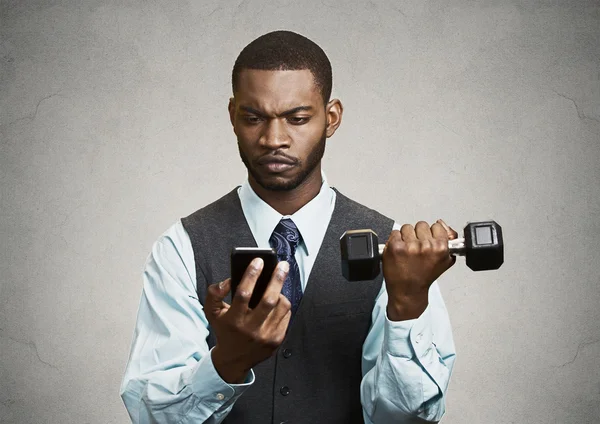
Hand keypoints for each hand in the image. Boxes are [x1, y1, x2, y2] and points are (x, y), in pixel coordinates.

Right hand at [205, 258, 291, 382]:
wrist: (234, 360)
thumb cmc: (225, 330)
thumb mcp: (212, 313)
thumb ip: (214, 293)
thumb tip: (228, 280)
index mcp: (234, 320)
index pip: (243, 294)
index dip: (251, 275)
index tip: (258, 261)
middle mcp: (251, 329)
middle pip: (269, 300)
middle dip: (277, 279)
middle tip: (282, 265)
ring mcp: (266, 336)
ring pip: (282, 307)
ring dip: (281, 292)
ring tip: (276, 287)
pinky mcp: (277, 340)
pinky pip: (286, 316)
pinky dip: (283, 306)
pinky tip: (277, 303)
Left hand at [382, 219, 457, 320]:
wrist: (408, 291)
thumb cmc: (425, 277)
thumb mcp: (445, 261)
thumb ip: (449, 240)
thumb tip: (442, 224)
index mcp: (440, 248)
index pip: (436, 226)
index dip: (431, 234)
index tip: (428, 242)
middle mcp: (425, 246)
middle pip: (421, 225)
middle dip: (418, 235)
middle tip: (417, 249)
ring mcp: (409, 246)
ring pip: (407, 227)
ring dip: (406, 237)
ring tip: (408, 251)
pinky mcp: (395, 247)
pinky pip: (395, 233)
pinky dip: (395, 241)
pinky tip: (399, 252)